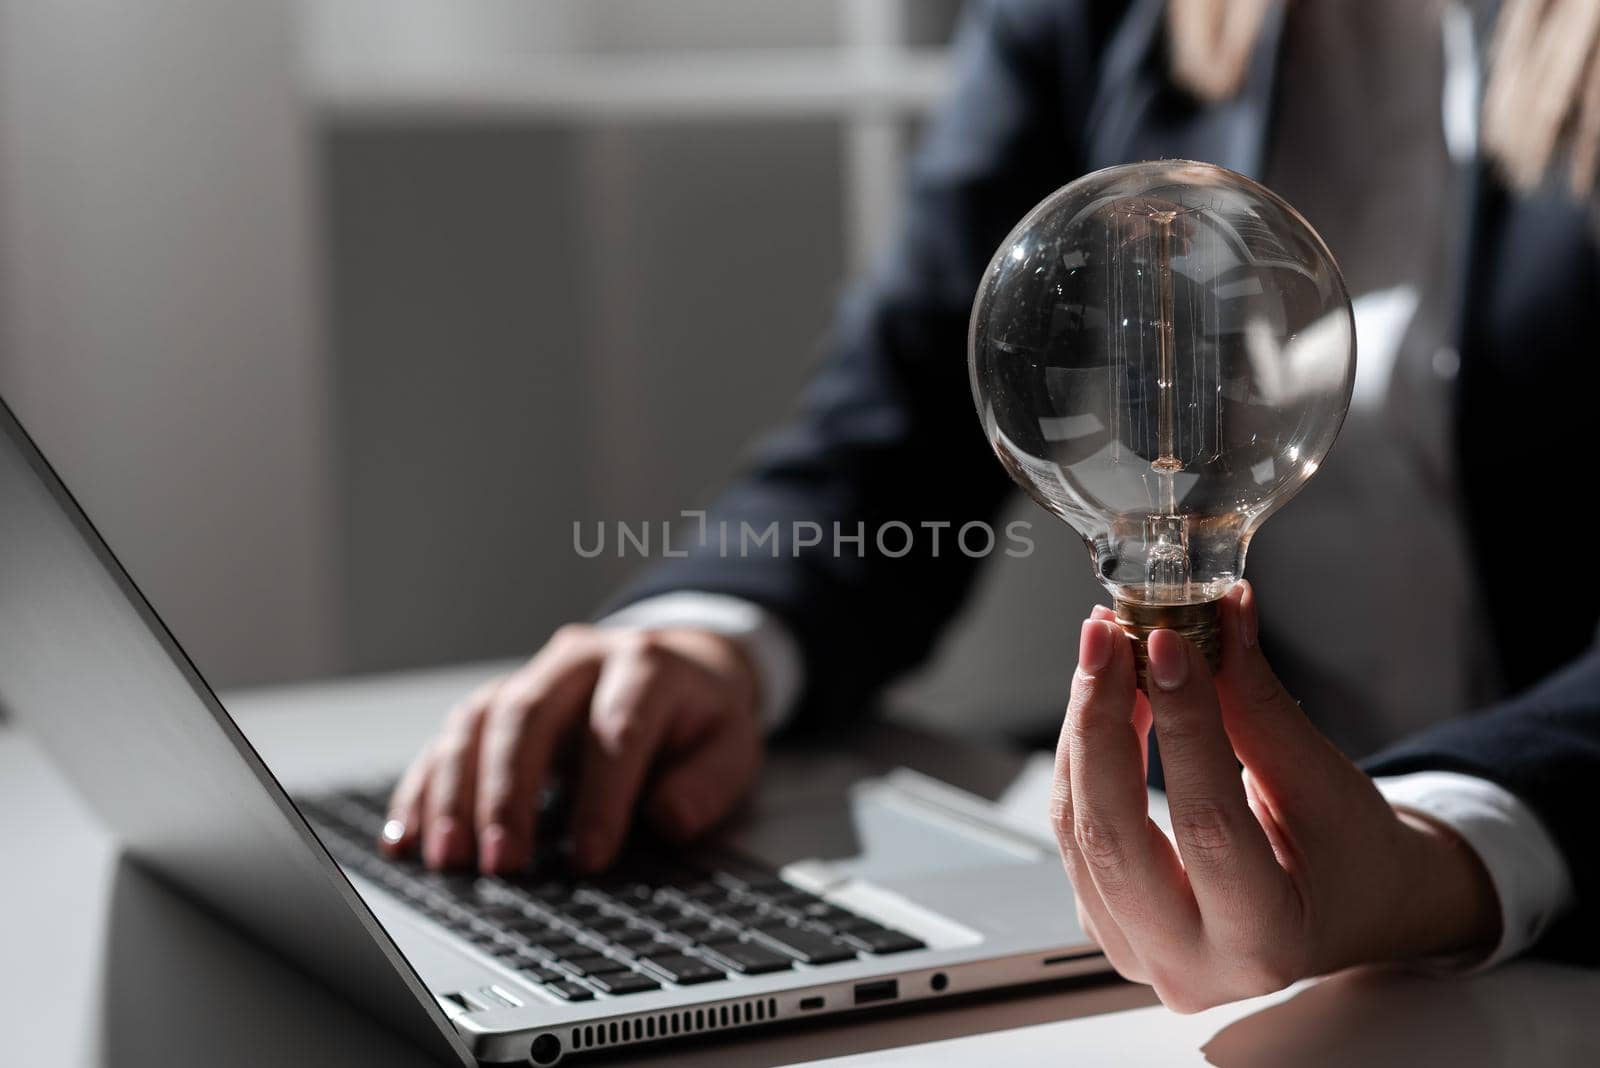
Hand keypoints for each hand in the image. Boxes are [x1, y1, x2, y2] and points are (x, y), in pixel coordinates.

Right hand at [380, 624, 761, 874]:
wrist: (681, 663)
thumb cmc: (700, 717)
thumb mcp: (732, 745)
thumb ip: (706, 783)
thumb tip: (666, 818)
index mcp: (647, 667)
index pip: (617, 729)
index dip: (601, 796)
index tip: (588, 858)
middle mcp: (580, 661)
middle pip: (529, 716)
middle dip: (509, 793)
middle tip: (503, 863)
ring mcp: (532, 676)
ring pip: (478, 720)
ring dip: (456, 792)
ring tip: (449, 858)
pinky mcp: (497, 700)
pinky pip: (450, 737)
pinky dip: (424, 788)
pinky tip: (408, 836)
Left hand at [1052, 582, 1500, 1011]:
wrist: (1349, 909)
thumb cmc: (1350, 856)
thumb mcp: (1324, 784)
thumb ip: (1257, 703)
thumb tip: (1221, 612)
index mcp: (1263, 944)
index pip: (1206, 824)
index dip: (1181, 724)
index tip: (1167, 642)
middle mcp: (1190, 966)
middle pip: (1112, 834)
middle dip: (1101, 722)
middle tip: (1110, 639)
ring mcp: (1135, 950)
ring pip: (1078, 827)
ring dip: (1085, 727)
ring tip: (1107, 650)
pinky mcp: (1104, 920)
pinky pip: (1073, 831)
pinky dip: (1083, 755)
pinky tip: (1102, 698)